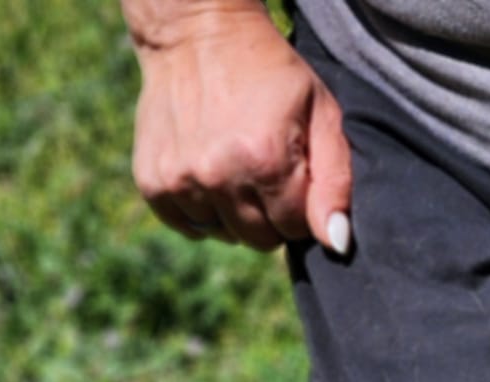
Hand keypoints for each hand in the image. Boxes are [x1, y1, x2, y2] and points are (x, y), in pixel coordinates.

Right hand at [125, 0, 352, 251]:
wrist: (196, 30)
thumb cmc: (270, 71)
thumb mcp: (320, 111)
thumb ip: (336, 181)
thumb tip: (335, 243)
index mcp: (266, 161)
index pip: (296, 229)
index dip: (300, 205)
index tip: (292, 170)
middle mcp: (219, 175)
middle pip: (261, 240)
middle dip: (271, 214)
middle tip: (264, 169)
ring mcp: (181, 180)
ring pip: (225, 234)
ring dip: (234, 212)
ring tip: (233, 165)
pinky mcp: (153, 182)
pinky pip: (188, 226)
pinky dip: (201, 210)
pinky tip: (207, 174)